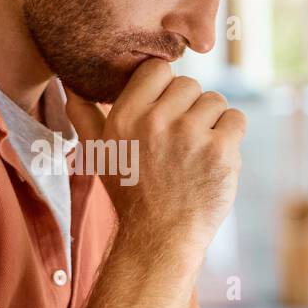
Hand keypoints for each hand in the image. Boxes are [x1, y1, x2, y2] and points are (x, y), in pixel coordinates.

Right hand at [64, 59, 244, 252]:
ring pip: (215, 101)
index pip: (157, 69)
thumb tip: (71, 87)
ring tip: (198, 151)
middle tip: (182, 139)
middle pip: (190, 84)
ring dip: (212, 122)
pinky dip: (231, 136)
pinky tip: (216, 157)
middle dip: (190, 108)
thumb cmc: (130, 195)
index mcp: (125, 117)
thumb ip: (85, 117)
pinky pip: (236, 120)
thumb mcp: (99, 155)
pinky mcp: (220, 150)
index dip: (166, 87)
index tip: (166, 110)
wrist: (160, 238)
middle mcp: (155, 122)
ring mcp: (189, 135)